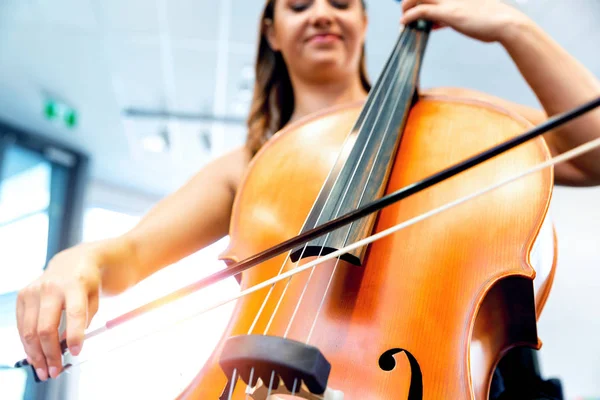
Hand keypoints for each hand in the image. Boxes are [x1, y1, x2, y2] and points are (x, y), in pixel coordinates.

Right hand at [16, 244, 100, 380]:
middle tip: (56, 371)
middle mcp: (51, 287)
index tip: (75, 353)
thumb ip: (84, 319)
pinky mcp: (22, 296)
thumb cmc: (87, 285)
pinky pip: (22, 326)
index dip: (74, 336)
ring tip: (44, 370)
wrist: (72, 263)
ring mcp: (33, 290)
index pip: (74, 314)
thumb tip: (66, 345)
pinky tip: (35, 355)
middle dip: (50, 353)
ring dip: (36, 354)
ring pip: (30, 330)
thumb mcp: (94, 298)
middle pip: (46, 327)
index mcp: (75, 285)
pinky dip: (28, 344)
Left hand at [400, 0, 530, 42]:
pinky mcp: (447, 12)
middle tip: (405, 13)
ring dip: (405, 7)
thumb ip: (449, 16)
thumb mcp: (466, 14)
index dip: (421, 1)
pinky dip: (408, 17)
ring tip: (403, 20)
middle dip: (409, 1)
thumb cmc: (489, 21)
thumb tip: (436, 23)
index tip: (416, 11)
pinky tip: (404, 23)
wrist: (505, 23)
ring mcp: (448, 0)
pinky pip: (420, 11)